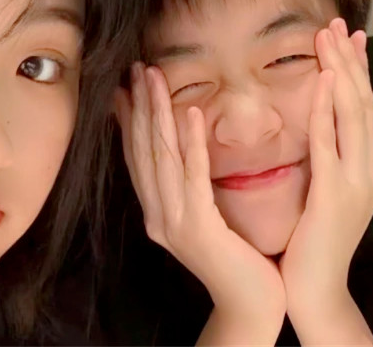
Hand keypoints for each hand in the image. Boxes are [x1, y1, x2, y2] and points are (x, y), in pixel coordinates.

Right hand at [115, 63, 285, 343]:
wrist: (247, 302)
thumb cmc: (230, 257)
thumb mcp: (200, 220)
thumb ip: (184, 192)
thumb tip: (180, 154)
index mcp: (156, 213)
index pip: (138, 159)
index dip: (129, 123)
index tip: (125, 89)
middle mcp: (157, 216)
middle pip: (144, 152)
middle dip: (139, 108)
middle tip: (136, 70)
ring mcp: (174, 223)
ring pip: (162, 158)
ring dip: (157, 114)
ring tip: (153, 78)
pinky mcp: (199, 227)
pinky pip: (194, 177)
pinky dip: (190, 143)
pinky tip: (190, 113)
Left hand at [279, 18, 372, 343]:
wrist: (311, 287)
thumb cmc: (309, 240)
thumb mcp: (322, 195)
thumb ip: (323, 164)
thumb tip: (315, 132)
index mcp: (362, 170)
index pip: (359, 112)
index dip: (354, 75)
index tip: (343, 42)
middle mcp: (368, 171)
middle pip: (361, 105)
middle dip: (349, 63)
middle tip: (337, 25)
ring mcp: (356, 183)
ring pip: (353, 117)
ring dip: (341, 74)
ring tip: (329, 38)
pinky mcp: (335, 197)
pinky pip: (331, 145)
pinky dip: (327, 111)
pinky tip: (321, 83)